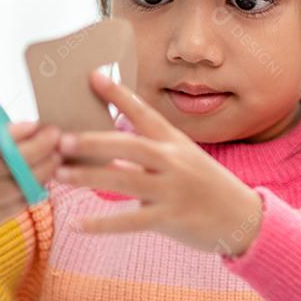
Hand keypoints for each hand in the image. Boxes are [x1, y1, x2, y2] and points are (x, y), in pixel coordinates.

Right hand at [0, 121, 61, 238]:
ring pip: (12, 188)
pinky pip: (14, 206)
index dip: (13, 134)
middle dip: (36, 150)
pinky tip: (45, 178)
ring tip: (56, 158)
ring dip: (40, 172)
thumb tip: (41, 129)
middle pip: (2, 166)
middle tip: (57, 138)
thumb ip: (6, 132)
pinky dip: (33, 191)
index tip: (37, 124)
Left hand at [53, 70, 262, 254]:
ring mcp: (173, 190)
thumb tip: (104, 148)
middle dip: (94, 141)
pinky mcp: (171, 218)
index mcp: (175, 142)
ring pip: (125, 180)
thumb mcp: (183, 159)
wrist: (242, 217)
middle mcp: (174, 161)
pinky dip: (102, 223)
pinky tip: (77, 224)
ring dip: (89, 177)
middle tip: (62, 139)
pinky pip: (130, 221)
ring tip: (59, 175)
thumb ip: (148, 153)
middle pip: (130, 146)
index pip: (144, 113)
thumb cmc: (205, 186)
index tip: (93, 76)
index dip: (118, 94)